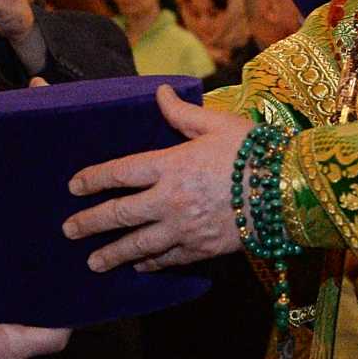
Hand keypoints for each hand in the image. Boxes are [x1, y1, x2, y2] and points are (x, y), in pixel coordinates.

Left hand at [63, 84, 251, 270]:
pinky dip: (151, 263)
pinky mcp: (203, 248)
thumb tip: (158, 93)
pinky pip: (169, 259)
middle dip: (90, 223)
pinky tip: (140, 266)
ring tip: (93, 262)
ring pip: (139, 245)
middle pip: (120, 214)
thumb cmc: (254, 151)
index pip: (120, 172)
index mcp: (171, 164)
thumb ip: (181, 112)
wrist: (289, 189)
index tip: (74, 186)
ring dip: (113, 254)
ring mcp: (185, 229)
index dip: (93, 179)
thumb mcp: (216, 123)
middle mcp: (170, 199)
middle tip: (68, 230)